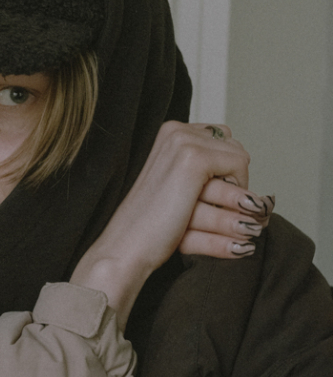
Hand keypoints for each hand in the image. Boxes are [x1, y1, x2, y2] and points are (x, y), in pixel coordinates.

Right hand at [71, 122, 269, 327]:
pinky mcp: (193, 159)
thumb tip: (249, 179)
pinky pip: (240, 166)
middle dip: (236, 179)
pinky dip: (238, 193)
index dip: (225, 170)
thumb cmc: (152, 226)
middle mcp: (175, 131)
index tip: (215, 198)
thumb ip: (204, 171)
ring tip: (236, 221)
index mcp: (168, 133)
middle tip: (227, 209)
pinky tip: (220, 213)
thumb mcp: (178, 187)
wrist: (128, 246)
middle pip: (234, 145)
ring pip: (239, 158)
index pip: (221, 138)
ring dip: (239, 193)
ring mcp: (183, 142)